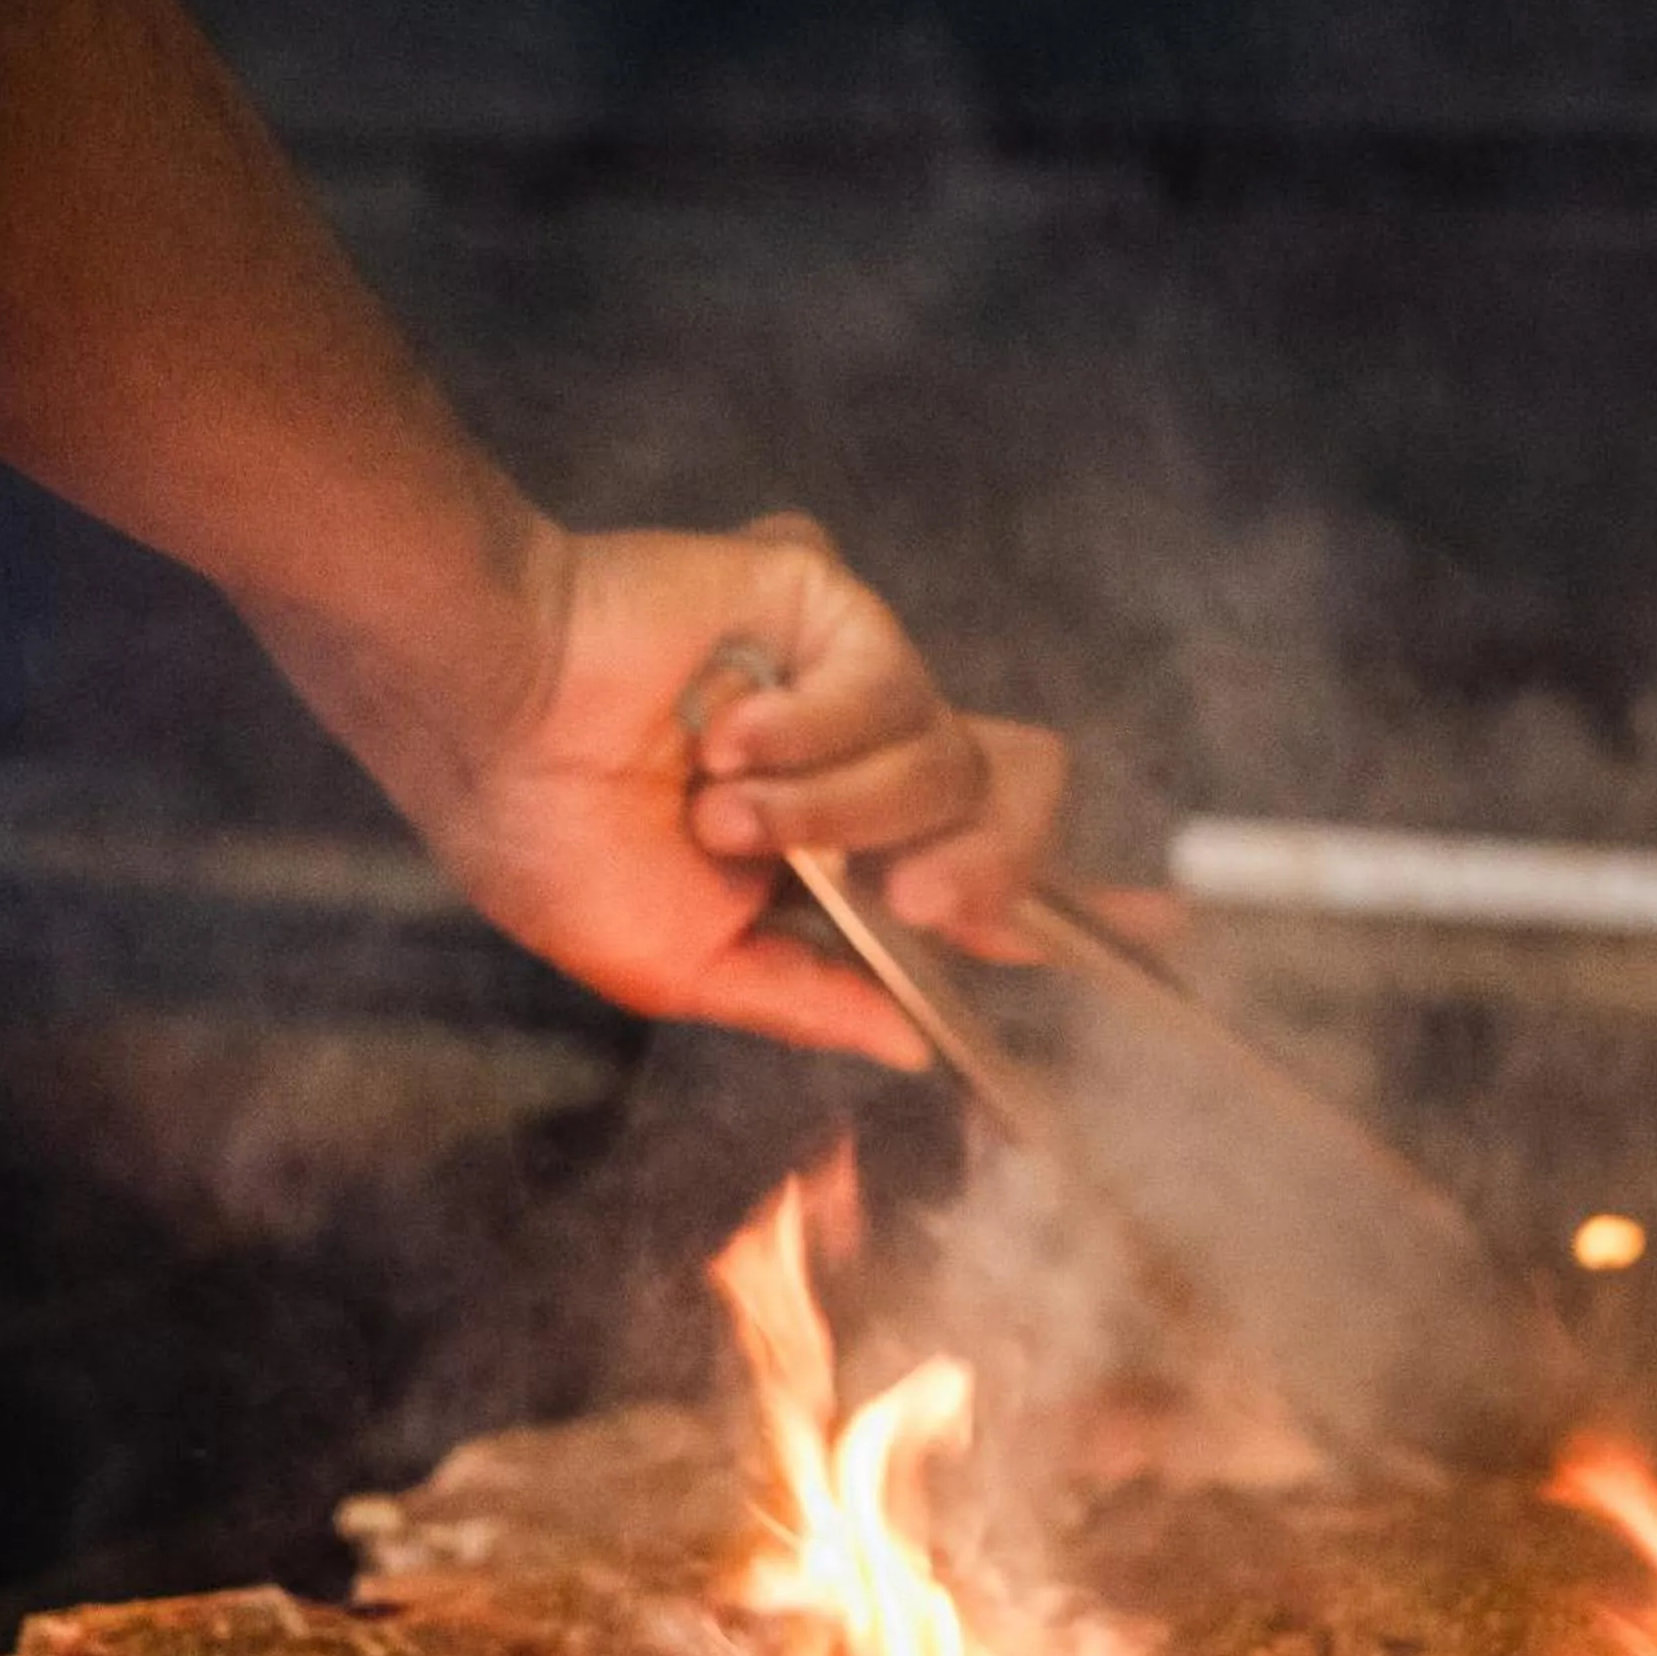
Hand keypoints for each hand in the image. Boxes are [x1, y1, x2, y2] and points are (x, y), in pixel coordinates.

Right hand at [303, 508, 1064, 1063]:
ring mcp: (854, 686)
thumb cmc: (545, 836)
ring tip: (724, 800)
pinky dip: (812, 728)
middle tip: (919, 899)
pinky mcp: (836, 612)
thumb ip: (806, 1001)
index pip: (990, 871)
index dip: (1082, 902)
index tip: (1168, 931)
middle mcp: (863, 767)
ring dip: (838, 806)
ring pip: (960, 764)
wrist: (487, 718)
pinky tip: (723, 730)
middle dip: (995, 874)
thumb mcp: (679, 965)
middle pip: (1027, 801)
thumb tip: (913, 1043)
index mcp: (838, 855)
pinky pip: (902, 689)